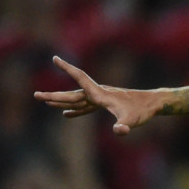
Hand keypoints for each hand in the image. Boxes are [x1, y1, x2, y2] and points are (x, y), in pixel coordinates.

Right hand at [35, 56, 161, 134]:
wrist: (153, 104)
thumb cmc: (142, 111)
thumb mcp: (132, 120)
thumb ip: (124, 126)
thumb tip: (119, 131)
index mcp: (100, 94)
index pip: (80, 77)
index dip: (67, 68)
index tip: (54, 57)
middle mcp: (98, 94)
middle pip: (72, 94)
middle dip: (54, 95)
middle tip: (35, 95)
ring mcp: (101, 99)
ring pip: (77, 99)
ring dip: (61, 101)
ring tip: (45, 103)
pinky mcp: (105, 104)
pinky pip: (86, 106)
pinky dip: (76, 109)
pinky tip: (67, 114)